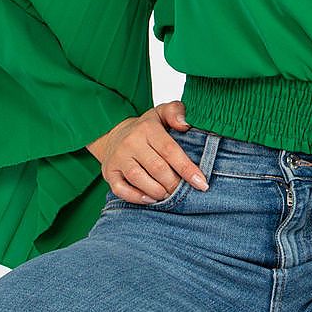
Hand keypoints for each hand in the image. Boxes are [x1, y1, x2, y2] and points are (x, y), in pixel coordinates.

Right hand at [86, 101, 208, 201]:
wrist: (115, 133)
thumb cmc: (146, 128)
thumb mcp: (162, 113)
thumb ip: (176, 112)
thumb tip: (185, 124)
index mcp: (148, 128)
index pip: (170, 150)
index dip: (187, 169)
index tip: (201, 183)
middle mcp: (131, 142)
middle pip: (157, 168)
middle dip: (175, 184)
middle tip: (186, 192)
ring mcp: (118, 158)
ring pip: (139, 179)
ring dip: (158, 192)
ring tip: (170, 195)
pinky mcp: (109, 172)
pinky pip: (121, 190)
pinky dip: (137, 198)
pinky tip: (151, 199)